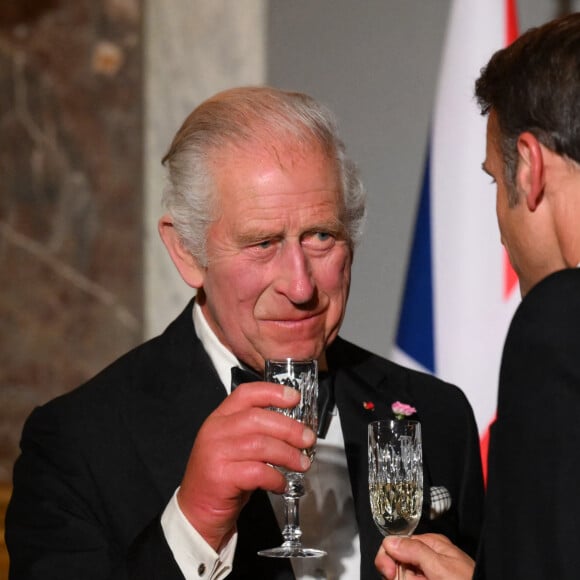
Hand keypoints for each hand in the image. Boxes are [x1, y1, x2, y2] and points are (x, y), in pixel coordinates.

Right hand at [177, 381, 315, 550]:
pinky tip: (282, 484)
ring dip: (288, 454)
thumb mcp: (235, 447)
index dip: (272, 392)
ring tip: (302, 463)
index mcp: (219, 418)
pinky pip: (257, 472)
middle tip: (308, 439)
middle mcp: (215, 431)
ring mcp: (215, 453)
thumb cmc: (223, 478)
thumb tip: (295, 428)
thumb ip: (257, 432)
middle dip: (289, 428)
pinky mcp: (220, 477)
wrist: (197, 513)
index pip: (246, 394)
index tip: (294, 397)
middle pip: (257, 418)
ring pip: (260, 445)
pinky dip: (276, 478)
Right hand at [375, 534, 474, 579]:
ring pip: (404, 578)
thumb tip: (390, 541)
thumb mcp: (440, 566)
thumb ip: (414, 550)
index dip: (387, 558)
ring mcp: (429, 574)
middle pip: (397, 563)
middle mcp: (429, 557)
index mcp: (431, 544)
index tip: (389, 574)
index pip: (396, 543)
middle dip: (401, 576)